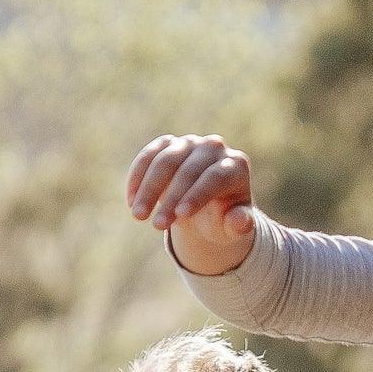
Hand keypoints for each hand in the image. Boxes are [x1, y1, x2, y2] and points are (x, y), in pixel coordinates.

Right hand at [125, 133, 256, 274]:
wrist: (206, 208)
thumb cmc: (222, 219)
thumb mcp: (232, 228)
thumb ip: (239, 224)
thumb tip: (241, 221)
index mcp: (236, 166)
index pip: (215, 177)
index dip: (197, 195)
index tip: (180, 216)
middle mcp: (214, 148)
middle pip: (188, 169)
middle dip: (170, 198)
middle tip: (157, 226)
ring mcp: (190, 143)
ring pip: (165, 160)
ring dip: (148, 189)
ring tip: (138, 216)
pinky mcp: (168, 144)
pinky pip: (149, 156)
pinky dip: (138, 178)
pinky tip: (131, 201)